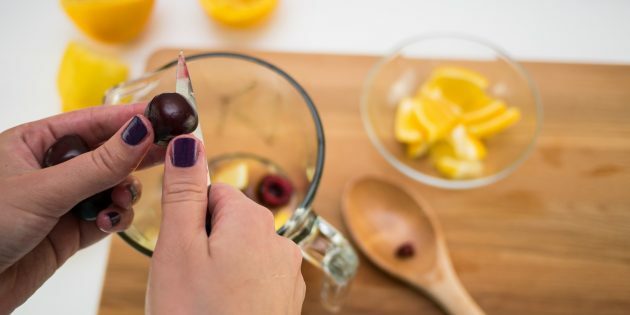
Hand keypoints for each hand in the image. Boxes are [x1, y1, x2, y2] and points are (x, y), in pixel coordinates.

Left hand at [0, 103, 162, 312]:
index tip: (165, 115)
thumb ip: (98, 165)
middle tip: (173, 148)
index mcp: (34, 142)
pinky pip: (110, 215)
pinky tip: (109, 222)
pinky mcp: (73, 230)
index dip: (130, 117)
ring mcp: (65, 199)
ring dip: (126, 192)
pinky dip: (117, 218)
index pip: (92, 121)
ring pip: (115, 185)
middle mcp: (52, 168)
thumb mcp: (44, 190)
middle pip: (109, 151)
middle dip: (138, 153)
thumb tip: (141, 132)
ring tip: (121, 201)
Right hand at [147, 136, 305, 314]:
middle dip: (203, 242)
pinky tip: (221, 310)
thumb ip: (185, 189)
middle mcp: (277, 241)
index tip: (180, 246)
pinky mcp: (285, 298)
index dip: (189, 217)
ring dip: (218, 266)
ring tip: (203, 299)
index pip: (213, 190)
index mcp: (251, 220)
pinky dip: (235, 288)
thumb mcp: (179, 246)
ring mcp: (286, 272)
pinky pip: (253, 277)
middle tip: (188, 278)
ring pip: (238, 251)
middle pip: (227, 220)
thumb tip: (189, 141)